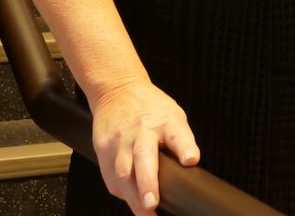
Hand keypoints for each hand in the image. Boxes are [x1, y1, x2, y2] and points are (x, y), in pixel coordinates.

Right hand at [89, 80, 198, 213]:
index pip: (177, 133)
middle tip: (152, 203)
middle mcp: (140, 131)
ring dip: (133, 196)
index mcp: (164, 121)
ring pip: (122, 172)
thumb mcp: (174, 116)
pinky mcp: (103, 150)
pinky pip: (111, 177)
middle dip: (147, 183)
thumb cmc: (149, 107)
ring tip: (145, 213)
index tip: (190, 160)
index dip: (185, 148)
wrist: (117, 90)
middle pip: (143, 157)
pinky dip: (122, 192)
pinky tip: (131, 200)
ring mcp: (119, 141)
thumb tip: (191, 164)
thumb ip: (183, 141)